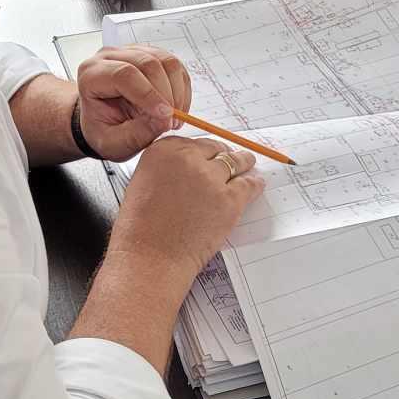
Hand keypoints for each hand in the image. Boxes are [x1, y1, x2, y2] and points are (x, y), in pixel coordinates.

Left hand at [75, 44, 189, 161]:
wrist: (102, 121)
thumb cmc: (102, 130)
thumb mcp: (113, 143)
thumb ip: (137, 134)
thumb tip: (164, 120)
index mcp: (91, 76)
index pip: (124, 74)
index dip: (149, 94)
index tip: (166, 117)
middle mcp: (109, 57)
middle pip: (148, 63)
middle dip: (167, 94)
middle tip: (172, 122)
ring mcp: (131, 52)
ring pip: (166, 61)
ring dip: (177, 91)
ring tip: (174, 117)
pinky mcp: (150, 54)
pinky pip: (175, 66)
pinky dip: (182, 88)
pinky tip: (176, 107)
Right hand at [112, 136, 263, 280]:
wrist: (151, 257)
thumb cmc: (141, 230)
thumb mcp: (143, 185)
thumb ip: (164, 170)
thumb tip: (183, 171)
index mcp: (163, 152)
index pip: (192, 142)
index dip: (204, 150)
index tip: (210, 153)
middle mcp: (188, 160)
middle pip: (215, 148)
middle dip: (223, 154)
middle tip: (231, 157)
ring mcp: (211, 179)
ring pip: (235, 162)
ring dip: (243, 162)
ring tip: (248, 163)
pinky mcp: (229, 200)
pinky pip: (249, 185)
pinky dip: (254, 184)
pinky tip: (256, 184)